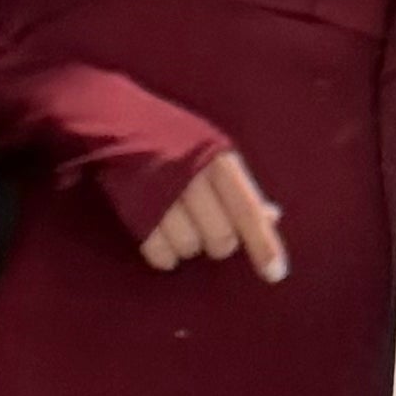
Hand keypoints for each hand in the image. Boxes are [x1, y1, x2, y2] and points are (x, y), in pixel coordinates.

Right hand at [140, 146, 286, 279]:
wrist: (119, 121)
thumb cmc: (177, 143)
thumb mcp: (213, 154)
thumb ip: (241, 187)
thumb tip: (272, 217)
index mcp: (219, 161)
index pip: (248, 210)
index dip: (264, 244)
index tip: (275, 274)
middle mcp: (192, 176)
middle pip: (220, 237)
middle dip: (219, 241)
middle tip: (207, 225)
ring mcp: (161, 194)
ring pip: (190, 246)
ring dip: (189, 245)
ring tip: (180, 226)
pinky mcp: (134, 210)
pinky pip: (159, 253)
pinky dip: (165, 255)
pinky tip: (164, 242)